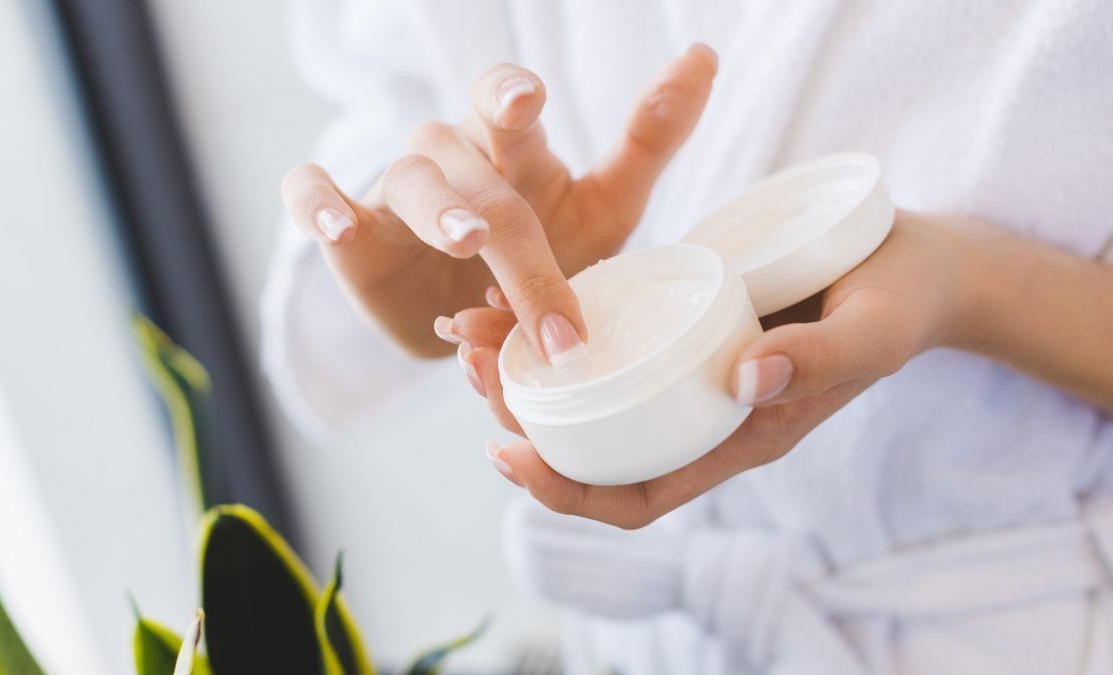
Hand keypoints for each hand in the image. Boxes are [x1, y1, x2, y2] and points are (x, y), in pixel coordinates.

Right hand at [281, 45, 717, 361]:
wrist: (471, 325)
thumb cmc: (541, 253)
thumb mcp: (604, 207)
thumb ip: (649, 138)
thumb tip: (705, 56)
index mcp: (510, 148)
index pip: (504, 100)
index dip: (510, 95)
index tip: (527, 103)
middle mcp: (453, 158)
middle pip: (469, 164)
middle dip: (494, 210)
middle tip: (499, 240)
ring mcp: (397, 193)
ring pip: (410, 181)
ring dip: (436, 210)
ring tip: (465, 241)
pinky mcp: (353, 235)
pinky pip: (314, 198)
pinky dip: (319, 206)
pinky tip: (339, 227)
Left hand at [448, 210, 976, 528]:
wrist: (923, 266)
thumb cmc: (903, 303)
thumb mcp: (875, 328)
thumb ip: (824, 357)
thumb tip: (745, 378)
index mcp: (744, 436)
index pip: (640, 494)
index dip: (568, 492)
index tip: (506, 455)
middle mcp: (707, 413)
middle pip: (596, 446)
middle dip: (524, 419)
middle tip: (470, 367)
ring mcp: (695, 370)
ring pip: (595, 394)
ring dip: (529, 372)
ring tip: (473, 331)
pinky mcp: (690, 324)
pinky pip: (616, 338)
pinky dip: (564, 324)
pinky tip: (525, 292)